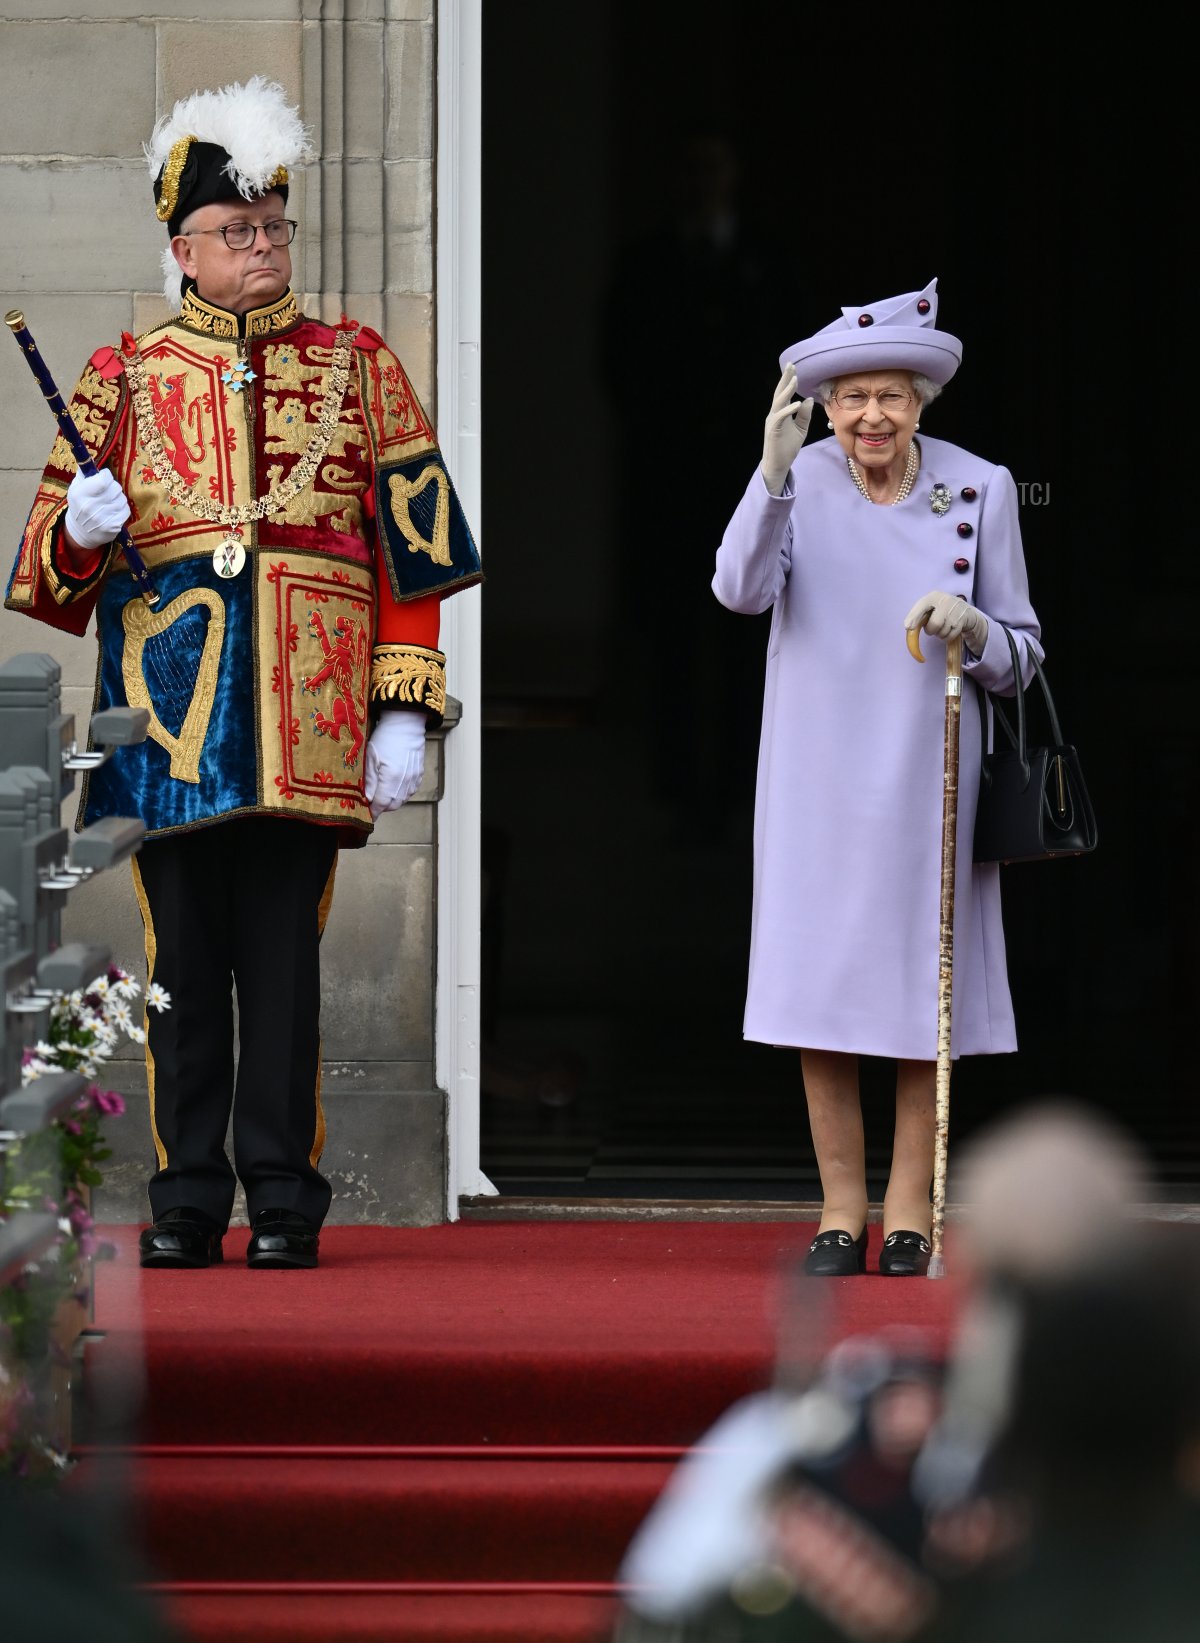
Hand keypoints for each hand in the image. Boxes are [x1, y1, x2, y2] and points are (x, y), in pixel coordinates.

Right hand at [64, 468, 129, 550]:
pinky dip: (122, 508)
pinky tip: (113, 511)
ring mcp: (103, 518)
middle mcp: (91, 506)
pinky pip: (126, 510)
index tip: (103, 477)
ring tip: (109, 502)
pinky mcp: (114, 526)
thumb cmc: (79, 505)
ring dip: (118, 498)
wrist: (81, 532)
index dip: (106, 476)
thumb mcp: (75, 488)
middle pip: (115, 487)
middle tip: (107, 491)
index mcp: (80, 494)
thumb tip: (90, 460)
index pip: (103, 479)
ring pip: (122, 498)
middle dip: (113, 486)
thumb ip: (83, 474)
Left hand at [363, 711, 426, 817]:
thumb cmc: (385, 738)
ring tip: (381, 795)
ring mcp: (414, 779)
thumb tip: (366, 799)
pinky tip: (394, 788)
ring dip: (391, 801)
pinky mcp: (419, 775)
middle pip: (393, 805)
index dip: (373, 811)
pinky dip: (401, 795)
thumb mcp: (371, 757)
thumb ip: (369, 781)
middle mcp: (406, 781)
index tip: (366, 814)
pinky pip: (410, 792)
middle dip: (382, 807)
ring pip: (402, 800)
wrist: (406, 725)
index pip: (382, 803)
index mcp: (392, 778)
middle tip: (371, 803)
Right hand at [761, 364, 812, 495]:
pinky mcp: (773, 431)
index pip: (784, 394)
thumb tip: (808, 399)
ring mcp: (772, 422)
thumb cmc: (788, 448)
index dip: (788, 381)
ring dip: (787, 390)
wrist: (779, 464)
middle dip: (785, 379)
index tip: (794, 368)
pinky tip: (796, 403)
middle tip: (791, 365)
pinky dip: (788, 410)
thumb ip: (804, 415)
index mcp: (781, 413)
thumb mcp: (801, 429)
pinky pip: (780, 417)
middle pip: (779, 393)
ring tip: (795, 379)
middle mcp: (775, 414)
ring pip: (779, 402)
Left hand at [904, 590, 988, 654]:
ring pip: (942, 632)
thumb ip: (920, 614)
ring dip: (939, 634)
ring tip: (943, 627)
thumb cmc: (943, 611)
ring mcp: (956, 610)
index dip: (914, 616)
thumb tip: (908, 626)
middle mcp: (946, 601)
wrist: (966, 612)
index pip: (922, 605)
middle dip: (930, 630)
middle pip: (934, 624)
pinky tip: (949, 630)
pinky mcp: (962, 620)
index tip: (907, 627)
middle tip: (932, 629)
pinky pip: (950, 636)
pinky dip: (946, 638)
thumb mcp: (932, 607)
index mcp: (935, 596)